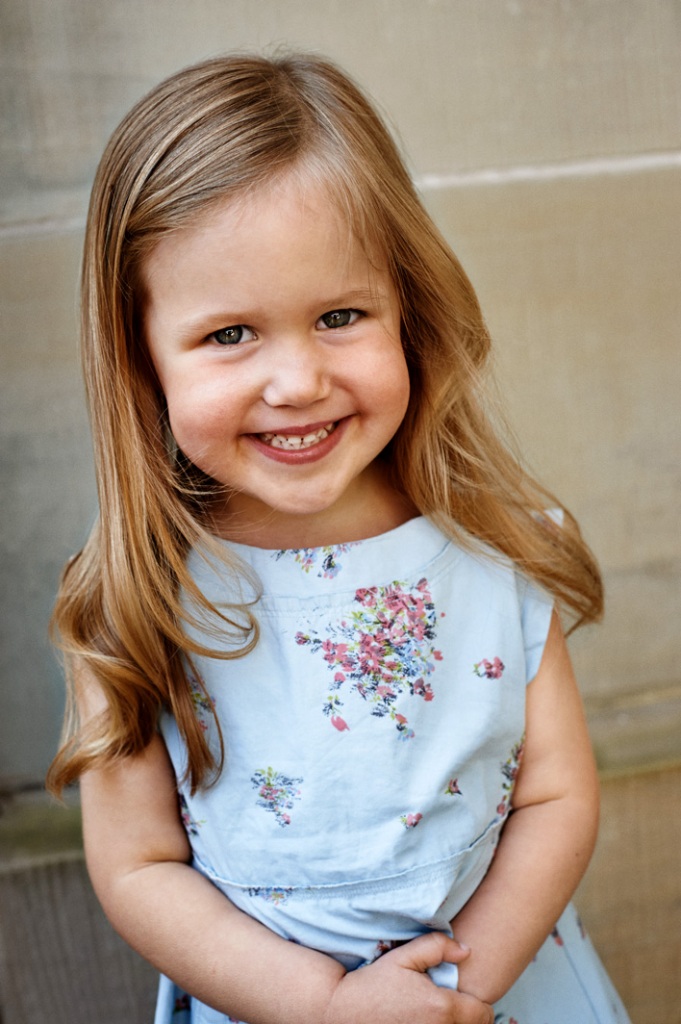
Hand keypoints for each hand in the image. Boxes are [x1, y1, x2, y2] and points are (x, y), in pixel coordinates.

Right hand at [321, 932, 493, 1023]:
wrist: (344, 1011)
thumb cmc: (374, 982)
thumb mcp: (404, 956)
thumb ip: (438, 947)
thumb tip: (466, 951)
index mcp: (441, 1007)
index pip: (484, 1013)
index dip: (479, 1003)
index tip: (465, 995)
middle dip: (470, 1016)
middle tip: (454, 1004)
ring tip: (436, 1013)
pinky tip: (425, 1021)